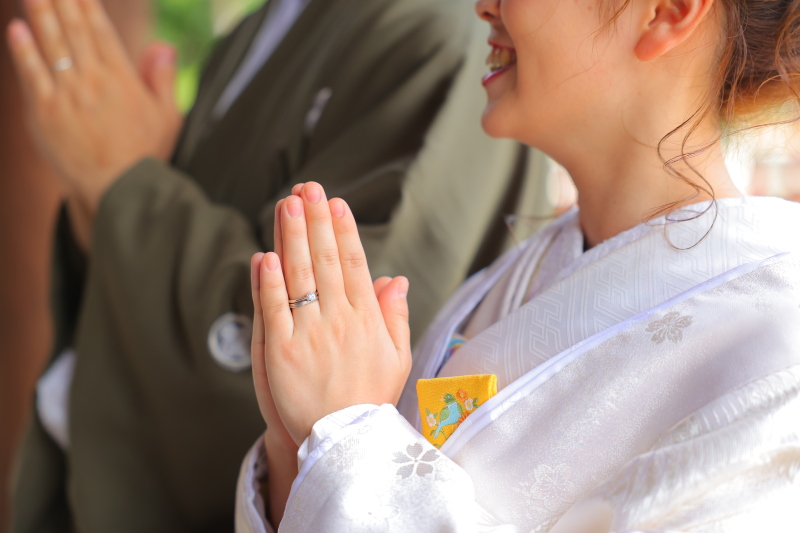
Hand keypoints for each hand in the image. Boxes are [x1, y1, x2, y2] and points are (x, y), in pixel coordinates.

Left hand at [5, 0, 182, 215]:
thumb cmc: (147, 154)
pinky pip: (31, 74)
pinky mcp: (44, 113)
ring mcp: (66, 95)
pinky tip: (17, 29)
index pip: (101, 30)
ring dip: (40, 14)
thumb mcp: (168, 116)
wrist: (121, 189)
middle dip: (61, 1)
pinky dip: (23, 50)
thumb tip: (163, 45)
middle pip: (73, 29)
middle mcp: (93, 80)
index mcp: (122, 78)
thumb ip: (163, 78)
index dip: (87, 4)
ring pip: (50, 45)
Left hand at [254, 182, 411, 445]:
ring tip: (287, 205)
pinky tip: (266, 255)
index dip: (343, 232)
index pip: (354, 265)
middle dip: (316, 221)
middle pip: (325, 262)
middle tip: (307, 188)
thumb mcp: (397, 357)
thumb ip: (395, 316)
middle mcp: (340, 321)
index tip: (336, 204)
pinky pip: (274, 310)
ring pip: (299, 278)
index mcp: (367, 319)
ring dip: (292, 238)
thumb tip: (395, 279)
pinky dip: (269, 282)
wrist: (345, 441)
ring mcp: (310, 335)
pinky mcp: (282, 352)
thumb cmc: (370, 398)